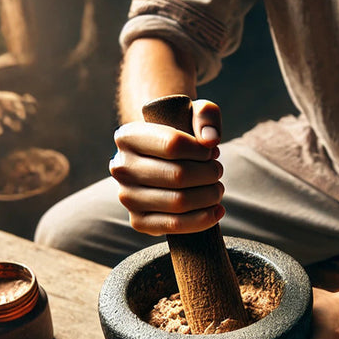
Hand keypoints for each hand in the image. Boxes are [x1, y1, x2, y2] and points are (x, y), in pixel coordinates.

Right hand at [110, 99, 224, 234]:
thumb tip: (210, 141)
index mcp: (127, 136)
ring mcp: (126, 197)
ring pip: (179, 202)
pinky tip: (216, 210)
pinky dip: (202, 220)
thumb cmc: (180, 135)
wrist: (161, 162)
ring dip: (209, 196)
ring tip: (217, 189)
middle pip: (178, 176)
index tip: (212, 152)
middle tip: (217, 171)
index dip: (201, 151)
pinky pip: (173, 225)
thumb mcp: (193, 113)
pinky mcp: (137, 221)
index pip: (172, 144)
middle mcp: (121, 167)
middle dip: (209, 174)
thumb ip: (206, 115)